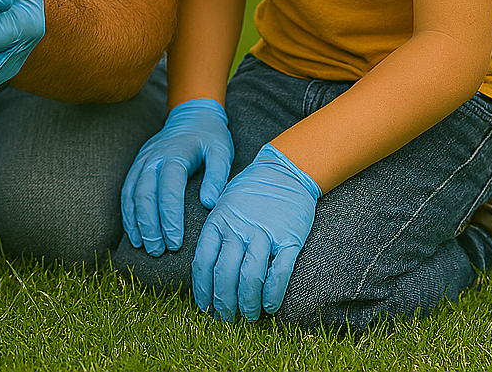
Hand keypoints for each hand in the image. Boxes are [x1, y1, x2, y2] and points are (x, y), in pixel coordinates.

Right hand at [121, 98, 232, 254]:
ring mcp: (142, 160)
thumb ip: (218, 176)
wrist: (191, 114)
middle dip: (149, 225)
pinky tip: (133, 232)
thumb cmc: (210, 137)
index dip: (169, 217)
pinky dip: (127, 213)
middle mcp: (154, 158)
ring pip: (131, 193)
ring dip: (135, 222)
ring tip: (144, 246)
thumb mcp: (222, 152)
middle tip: (158, 251)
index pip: (168, 189)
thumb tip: (208, 203)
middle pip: (144, 194)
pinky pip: (127, 190)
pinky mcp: (138, 164)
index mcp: (175, 155)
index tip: (175, 242)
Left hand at [192, 143, 320, 321]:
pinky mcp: (289, 239)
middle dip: (223, 302)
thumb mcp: (223, 204)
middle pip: (224, 273)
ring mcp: (264, 233)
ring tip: (247, 316)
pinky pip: (279, 272)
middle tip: (225, 318)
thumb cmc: (250, 191)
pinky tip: (268, 306)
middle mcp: (238, 228)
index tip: (204, 307)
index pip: (203, 261)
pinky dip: (272, 294)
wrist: (284, 172)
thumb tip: (205, 269)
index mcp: (218, 221)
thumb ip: (215, 232)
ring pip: (250, 276)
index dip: (202, 289)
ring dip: (247, 303)